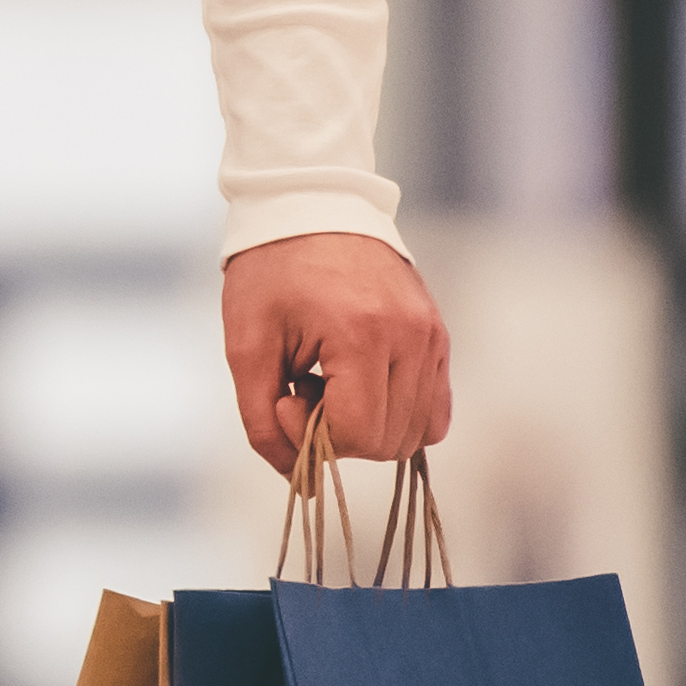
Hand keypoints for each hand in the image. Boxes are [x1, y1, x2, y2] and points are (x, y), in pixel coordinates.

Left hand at [221, 231, 449, 473]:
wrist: (310, 204)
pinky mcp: (440, 335)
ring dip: (369, 425)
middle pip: (390, 441)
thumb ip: (262, 420)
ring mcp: (433, 335)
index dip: (313, 436)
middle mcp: (411, 336)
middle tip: (304, 387)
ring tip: (332, 380)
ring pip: (418, 433)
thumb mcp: (246, 346)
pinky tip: (360, 386)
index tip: (285, 395)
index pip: (359, 435)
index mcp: (362, 334)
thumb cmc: (270, 271)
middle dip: (340, 434)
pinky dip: (399, 415)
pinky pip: (436, 409)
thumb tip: (300, 482)